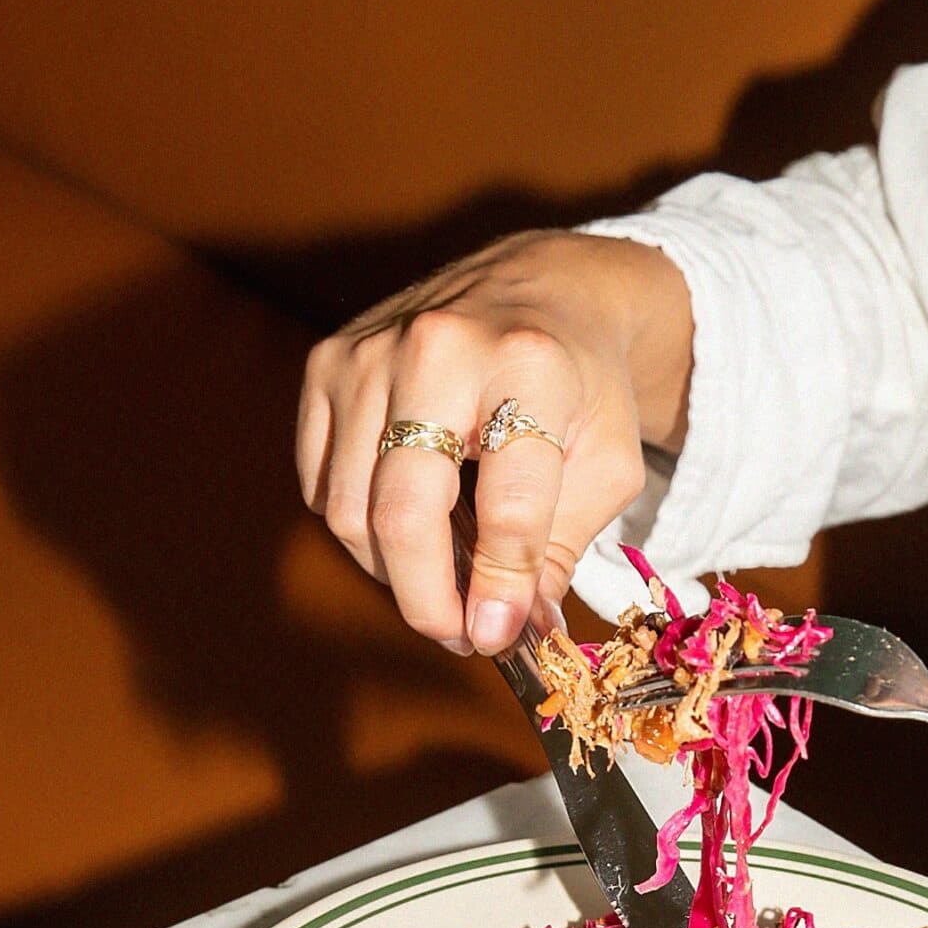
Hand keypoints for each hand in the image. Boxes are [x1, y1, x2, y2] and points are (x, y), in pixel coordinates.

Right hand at [296, 230, 692, 653]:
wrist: (544, 289)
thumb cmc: (581, 385)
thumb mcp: (606, 465)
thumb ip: (559, 550)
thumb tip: (510, 632)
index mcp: (528, 365)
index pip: (508, 505)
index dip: (501, 588)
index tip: (498, 638)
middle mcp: (437, 347)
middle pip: (402, 512)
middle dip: (427, 598)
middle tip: (459, 635)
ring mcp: (368, 351)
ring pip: (348, 510)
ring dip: (392, 570)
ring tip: (443, 582)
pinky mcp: (325, 363)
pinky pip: (320, 484)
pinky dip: (359, 527)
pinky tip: (410, 523)